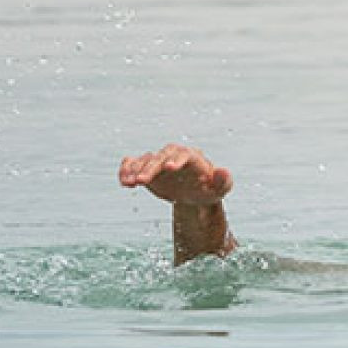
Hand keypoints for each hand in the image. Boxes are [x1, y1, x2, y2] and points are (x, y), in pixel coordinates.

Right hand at [118, 144, 232, 205]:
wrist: (194, 193)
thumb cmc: (209, 189)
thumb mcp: (219, 189)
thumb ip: (223, 181)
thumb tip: (223, 171)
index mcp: (192, 158)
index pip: (184, 154)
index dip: (176, 160)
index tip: (170, 169)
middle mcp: (173, 155)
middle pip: (160, 157)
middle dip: (151, 168)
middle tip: (142, 181)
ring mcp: (158, 161)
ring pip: (145, 160)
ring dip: (135, 169)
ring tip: (129, 183)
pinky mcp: (147, 168)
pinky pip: (133, 164)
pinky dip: (126, 169)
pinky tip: (124, 180)